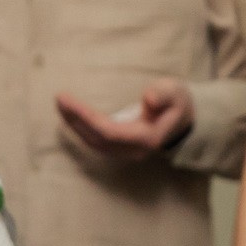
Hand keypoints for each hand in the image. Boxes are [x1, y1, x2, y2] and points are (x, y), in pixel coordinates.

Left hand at [55, 79, 194, 161]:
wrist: (185, 120)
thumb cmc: (178, 103)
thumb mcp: (176, 93)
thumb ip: (164, 95)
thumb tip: (148, 99)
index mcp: (146, 138)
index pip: (108, 131)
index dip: (85, 117)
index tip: (68, 99)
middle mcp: (134, 150)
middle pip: (97, 139)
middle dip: (75, 120)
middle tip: (60, 98)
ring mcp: (127, 151)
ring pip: (94, 143)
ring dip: (75, 125)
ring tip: (61, 104)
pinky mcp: (121, 147)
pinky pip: (96, 141)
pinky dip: (81, 129)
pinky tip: (71, 116)